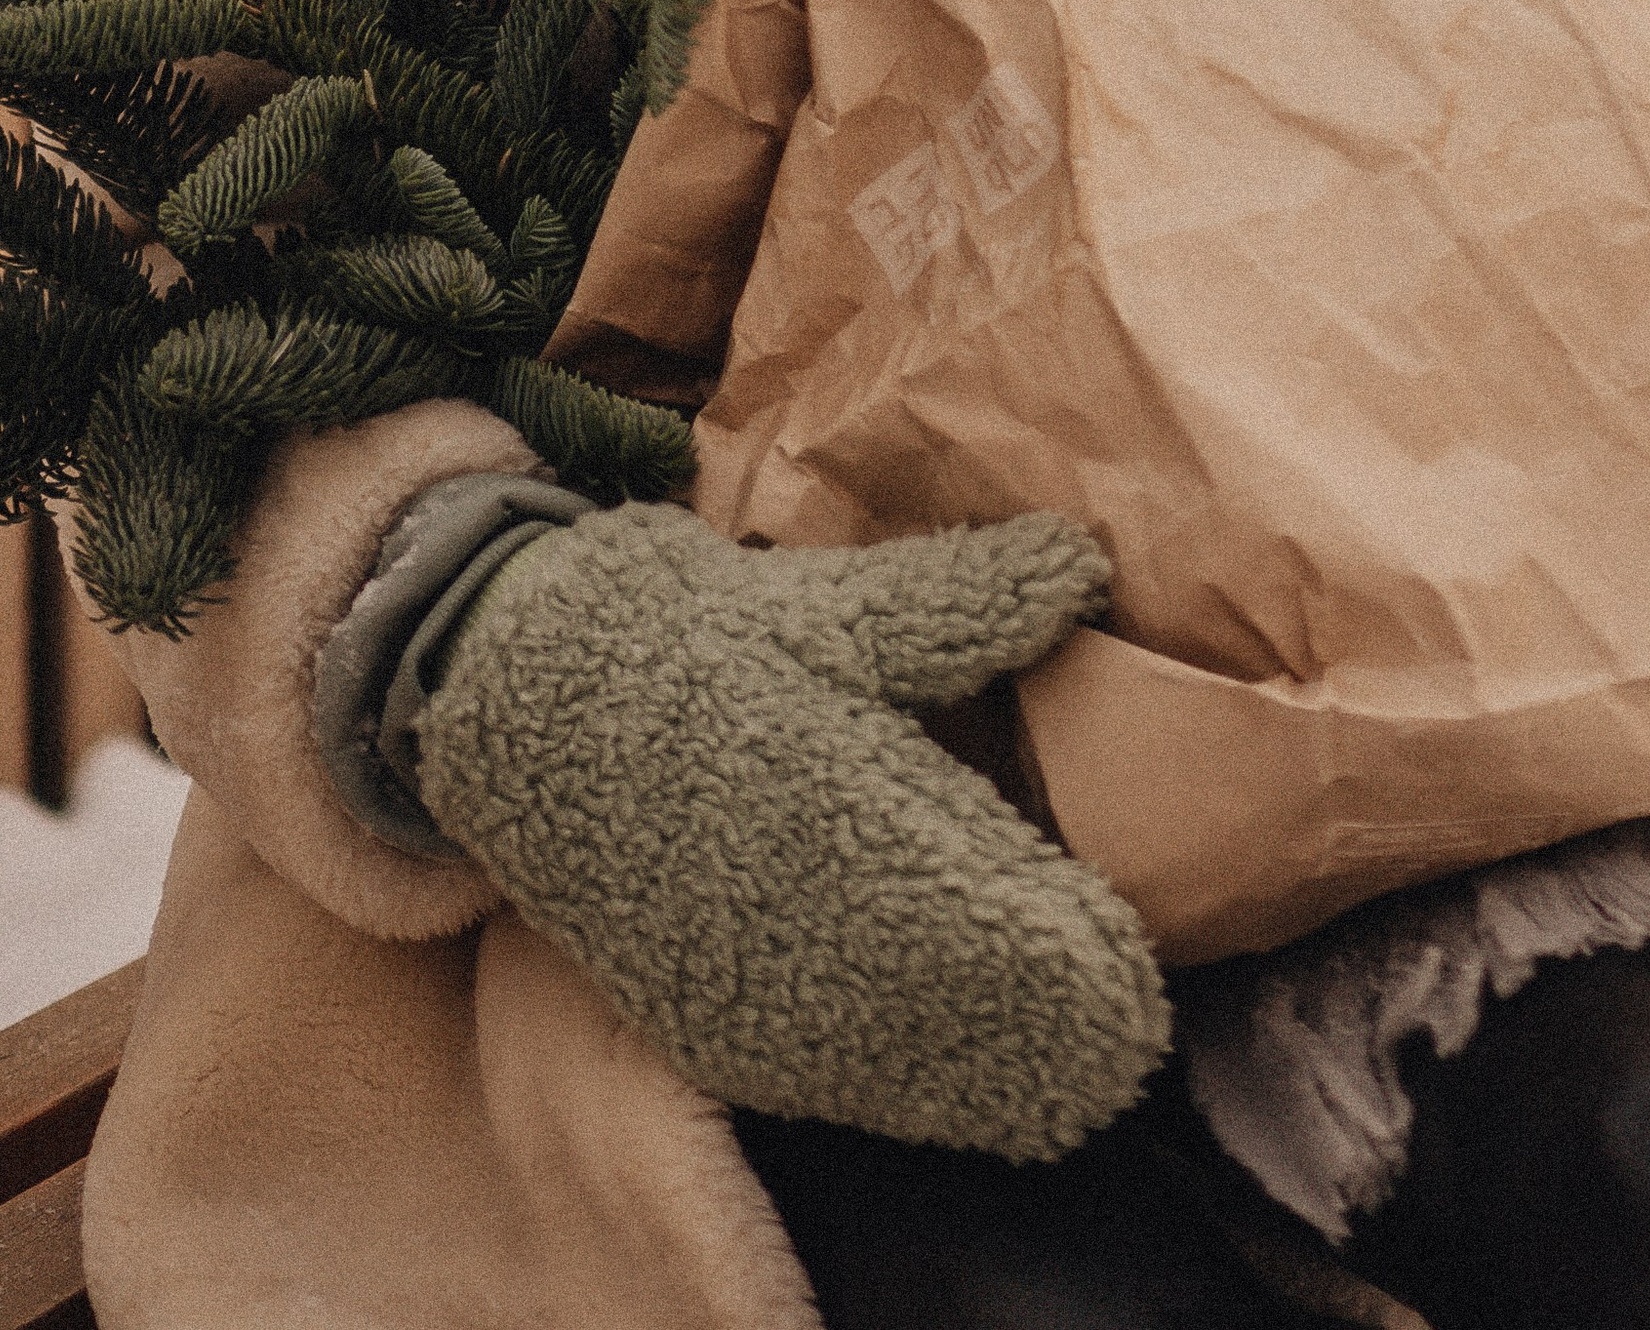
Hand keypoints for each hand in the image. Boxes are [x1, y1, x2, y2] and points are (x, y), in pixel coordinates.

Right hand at [413, 500, 1169, 1157]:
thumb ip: (966, 599)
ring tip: (1065, 1066)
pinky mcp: (696, 1017)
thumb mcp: (833, 604)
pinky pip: (818, 1076)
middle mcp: (797, 915)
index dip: (1070, 952)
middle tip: (1123, 1026)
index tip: (1134, 959)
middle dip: (1044, 1020)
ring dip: (982, 1065)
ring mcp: (740, 981)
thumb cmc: (689, 637)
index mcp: (846, 806)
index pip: (989, 918)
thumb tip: (1082, 567)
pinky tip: (953, 1080)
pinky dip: (897, 1082)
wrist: (515, 691)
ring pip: (892, 1060)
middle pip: (955, 1006)